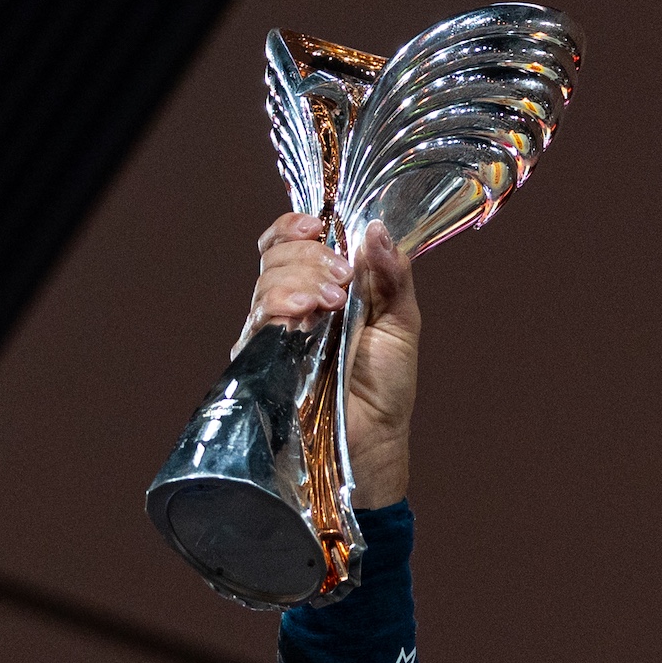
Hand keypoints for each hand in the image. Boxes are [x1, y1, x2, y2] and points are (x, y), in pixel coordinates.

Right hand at [236, 213, 421, 506]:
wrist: (376, 436)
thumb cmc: (388, 384)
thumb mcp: (402, 321)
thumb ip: (393, 274)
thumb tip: (378, 229)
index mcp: (323, 287)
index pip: (289, 242)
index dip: (295, 227)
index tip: (318, 226)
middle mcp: (293, 305)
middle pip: (275, 256)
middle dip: (309, 256)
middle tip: (342, 279)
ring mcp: (275, 332)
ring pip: (266, 283)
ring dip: (300, 280)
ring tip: (334, 302)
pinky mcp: (262, 360)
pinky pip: (258, 322)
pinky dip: (281, 307)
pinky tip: (306, 314)